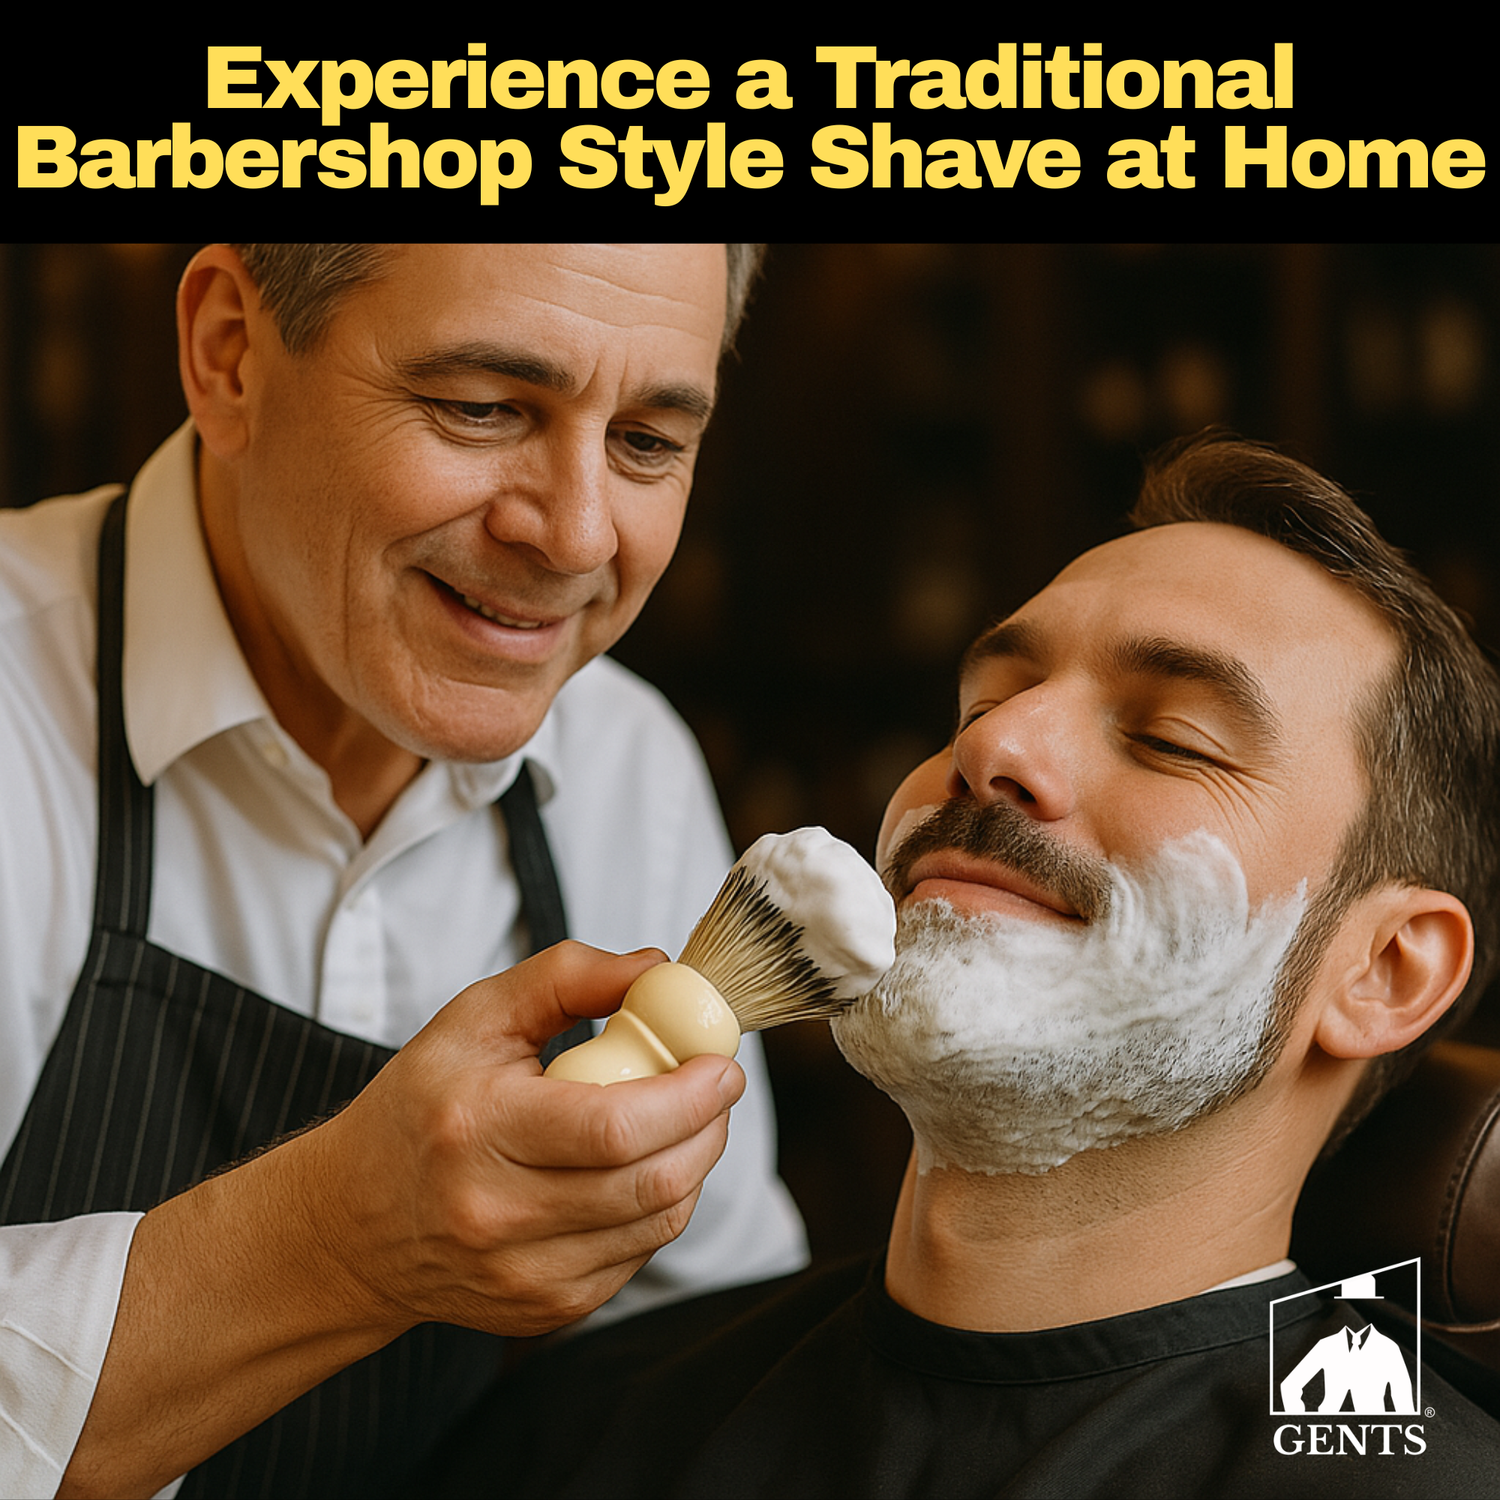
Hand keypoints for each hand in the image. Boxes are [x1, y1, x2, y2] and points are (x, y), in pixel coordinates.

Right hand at [59, 943, 741, 1497]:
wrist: (353, 1224)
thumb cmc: (421, 1106)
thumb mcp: (476, 1018)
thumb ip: (568, 977)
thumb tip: (657, 969)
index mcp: (479, 1131)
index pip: (615, 1128)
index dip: (690, 1096)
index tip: (722, 1063)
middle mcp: (499, 1215)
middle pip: (651, 1183)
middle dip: (710, 1128)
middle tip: (718, 1086)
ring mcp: (524, 1274)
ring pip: (657, 1224)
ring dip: (695, 1165)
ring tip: (686, 1120)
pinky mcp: (545, 1310)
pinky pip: (639, 1256)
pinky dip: (661, 1206)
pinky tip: (641, 1168)